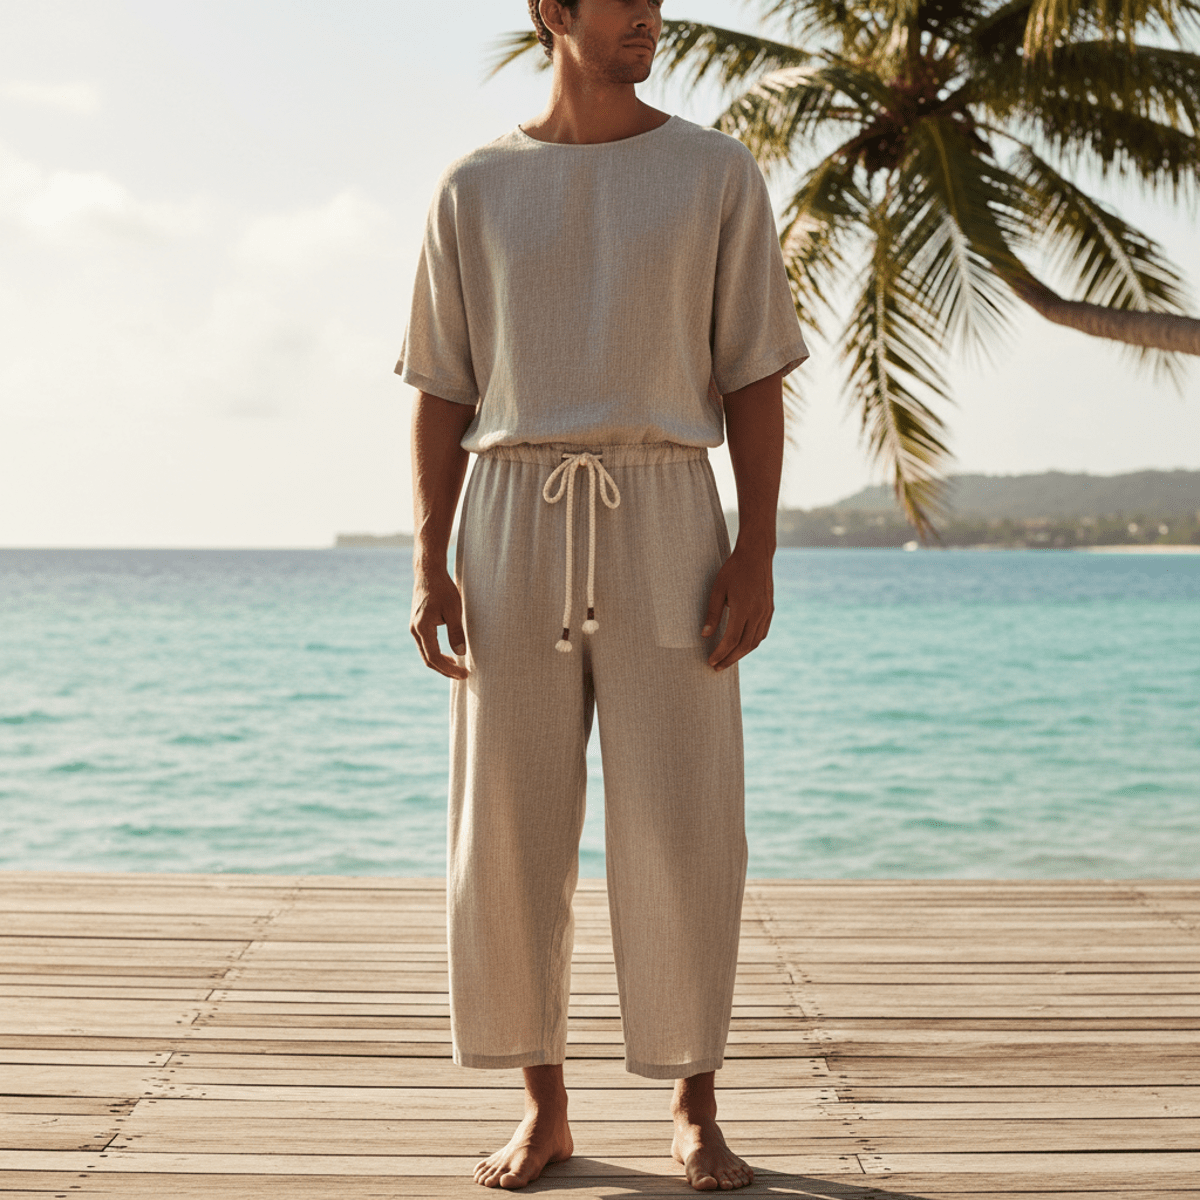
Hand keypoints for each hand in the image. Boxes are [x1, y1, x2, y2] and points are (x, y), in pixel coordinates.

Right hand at [410, 565, 467, 679]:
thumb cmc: (443, 588)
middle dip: (445, 670)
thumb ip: (456, 632)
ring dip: (441, 663)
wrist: (428, 573)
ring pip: (426, 654)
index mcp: (422, 628)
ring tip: (458, 667)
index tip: (464, 673)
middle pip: (428, 660)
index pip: (434, 658)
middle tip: (463, 674)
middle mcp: (415, 630)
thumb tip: (461, 654)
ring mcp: (414, 628)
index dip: (450, 669)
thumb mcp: (454, 609)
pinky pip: (426, 646)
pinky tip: (449, 654)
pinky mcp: (417, 625)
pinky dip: (437, 654)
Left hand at [700, 544, 773, 671]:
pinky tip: (742, 646)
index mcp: (743, 609)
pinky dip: (751, 643)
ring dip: (741, 654)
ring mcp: (766, 612)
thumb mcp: (717, 590)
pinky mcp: (770, 610)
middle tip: (717, 667)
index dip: (721, 653)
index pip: (731, 639)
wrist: (756, 555)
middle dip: (729, 659)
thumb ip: (712, 614)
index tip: (711, 661)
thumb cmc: (733, 570)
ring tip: (727, 659)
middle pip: (744, 645)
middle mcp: (757, 613)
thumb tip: (705, 635)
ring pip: (755, 642)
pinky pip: (762, 633)